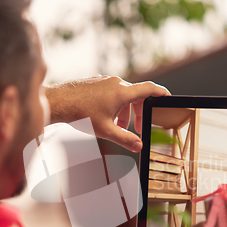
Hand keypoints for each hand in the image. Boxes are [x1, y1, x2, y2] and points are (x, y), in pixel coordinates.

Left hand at [45, 75, 169, 151]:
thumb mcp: (105, 131)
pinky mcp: (96, 82)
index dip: (162, 93)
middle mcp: (116, 83)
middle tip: (136, 128)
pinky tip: (104, 116)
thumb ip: (125, 139)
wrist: (58, 102)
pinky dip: (114, 105)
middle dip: (138, 112)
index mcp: (122, 92)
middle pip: (137, 96)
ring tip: (116, 126)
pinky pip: (112, 92)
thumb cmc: (80, 114)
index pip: (150, 89)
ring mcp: (105, 81)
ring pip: (123, 95)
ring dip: (124, 111)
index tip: (168, 98)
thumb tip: (139, 146)